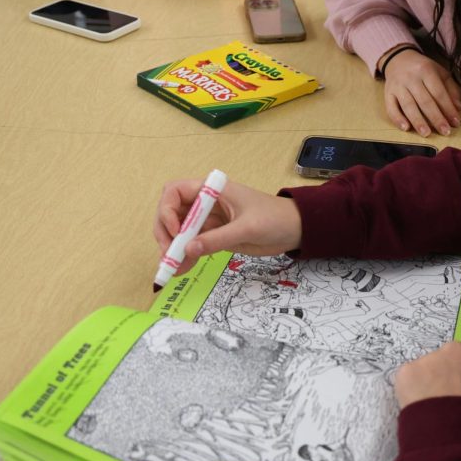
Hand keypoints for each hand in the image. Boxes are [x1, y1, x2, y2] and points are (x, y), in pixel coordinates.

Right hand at [153, 179, 301, 274]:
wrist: (295, 230)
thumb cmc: (275, 218)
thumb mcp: (247, 228)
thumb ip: (218, 238)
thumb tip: (188, 250)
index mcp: (212, 190)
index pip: (175, 191)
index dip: (168, 210)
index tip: (176, 231)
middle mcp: (205, 203)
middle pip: (171, 213)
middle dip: (166, 233)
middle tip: (169, 254)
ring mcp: (208, 221)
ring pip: (180, 233)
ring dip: (172, 249)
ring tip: (171, 269)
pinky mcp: (214, 237)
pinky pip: (193, 246)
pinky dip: (185, 257)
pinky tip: (181, 270)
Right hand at [381, 48, 460, 137]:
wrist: (399, 59)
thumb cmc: (423, 69)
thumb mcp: (440, 73)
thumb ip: (451, 89)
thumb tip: (458, 108)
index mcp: (426, 70)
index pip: (439, 93)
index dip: (448, 109)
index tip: (455, 123)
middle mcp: (411, 78)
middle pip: (425, 101)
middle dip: (436, 118)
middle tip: (445, 132)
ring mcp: (398, 86)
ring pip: (408, 105)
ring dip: (418, 121)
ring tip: (426, 133)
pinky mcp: (387, 93)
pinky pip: (391, 107)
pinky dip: (397, 119)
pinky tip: (406, 128)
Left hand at [394, 341, 460, 414]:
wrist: (458, 436)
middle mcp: (455, 349)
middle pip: (451, 358)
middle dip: (450, 375)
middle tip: (451, 400)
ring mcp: (429, 358)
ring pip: (428, 369)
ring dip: (430, 384)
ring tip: (435, 410)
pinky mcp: (407, 371)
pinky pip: (409, 380)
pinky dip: (412, 393)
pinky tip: (421, 410)